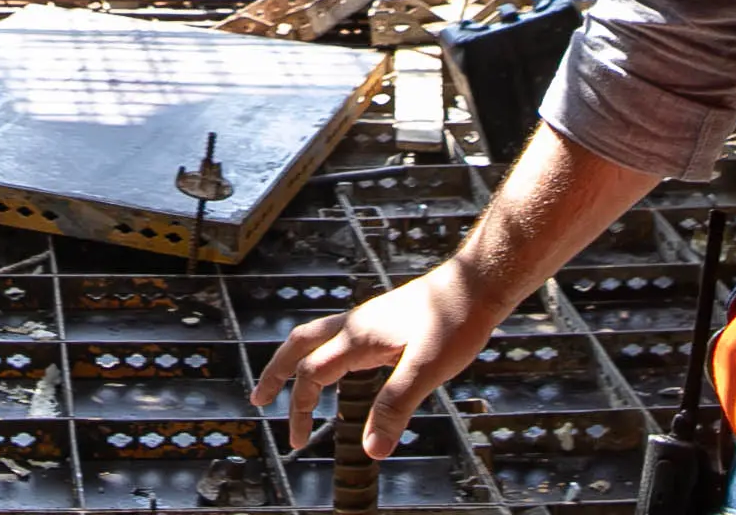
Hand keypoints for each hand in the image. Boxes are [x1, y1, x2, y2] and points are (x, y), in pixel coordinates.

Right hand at [248, 258, 508, 458]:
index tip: (297, 444)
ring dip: (297, 362)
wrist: (476, 284)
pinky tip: (340, 372)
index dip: (300, 409)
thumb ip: (395, 407)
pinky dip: (325, 357)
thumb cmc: (454, 321)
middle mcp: (355, 326)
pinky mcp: (383, 322)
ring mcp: (368, 321)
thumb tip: (370, 452)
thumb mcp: (426, 369)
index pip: (312, 374)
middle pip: (299, 345)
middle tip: (259, 399)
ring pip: (317, 339)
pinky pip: (340, 340)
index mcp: (357, 338)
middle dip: (276, 373)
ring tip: (289, 385)